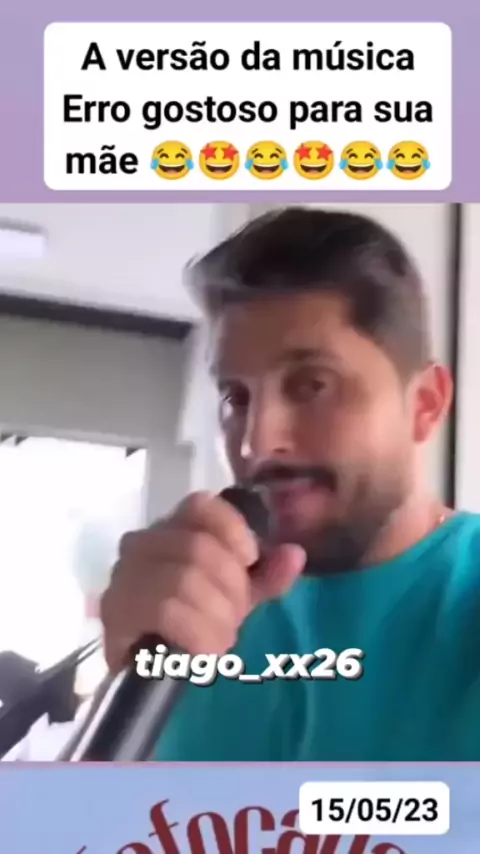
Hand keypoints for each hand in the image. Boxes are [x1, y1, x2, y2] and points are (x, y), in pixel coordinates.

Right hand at [100, 491, 305, 671]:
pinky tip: (205, 652)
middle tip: (235, 617)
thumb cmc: (197, 622)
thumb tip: (295, 554)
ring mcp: (123, 575)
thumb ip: (267, 574)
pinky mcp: (114, 611)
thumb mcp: (239, 595)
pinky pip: (164, 609)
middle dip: (230, 588)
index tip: (251, 560)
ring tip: (221, 639)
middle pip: (197, 546)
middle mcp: (141, 543)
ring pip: (183, 578)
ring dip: (216, 616)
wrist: (155, 673)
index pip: (200, 505)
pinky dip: (197, 633)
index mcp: (174, 528)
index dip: (232, 530)